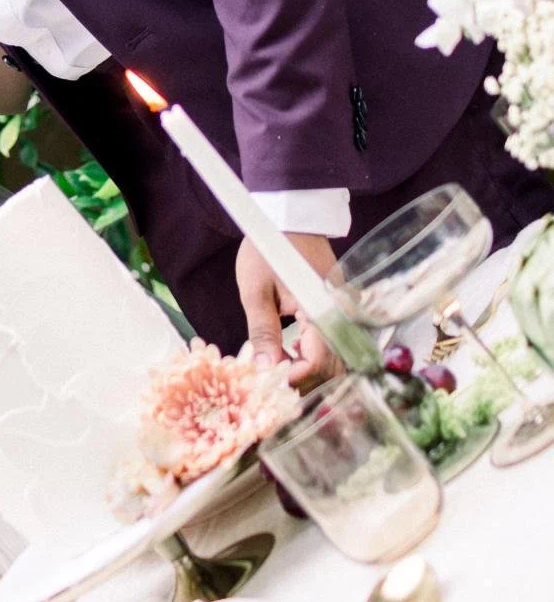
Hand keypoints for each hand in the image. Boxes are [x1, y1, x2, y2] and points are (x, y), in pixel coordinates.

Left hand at [236, 232, 342, 388]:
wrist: (290, 216)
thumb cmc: (269, 246)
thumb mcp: (255, 289)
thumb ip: (263, 331)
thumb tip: (266, 370)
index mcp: (323, 307)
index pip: (320, 361)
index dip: (295, 379)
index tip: (269, 385)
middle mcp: (342, 314)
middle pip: (332, 367)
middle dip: (302, 382)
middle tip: (270, 383)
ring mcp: (345, 313)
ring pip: (336, 360)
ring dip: (308, 372)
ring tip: (277, 371)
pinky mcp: (340, 311)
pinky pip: (334, 345)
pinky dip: (314, 358)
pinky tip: (290, 356)